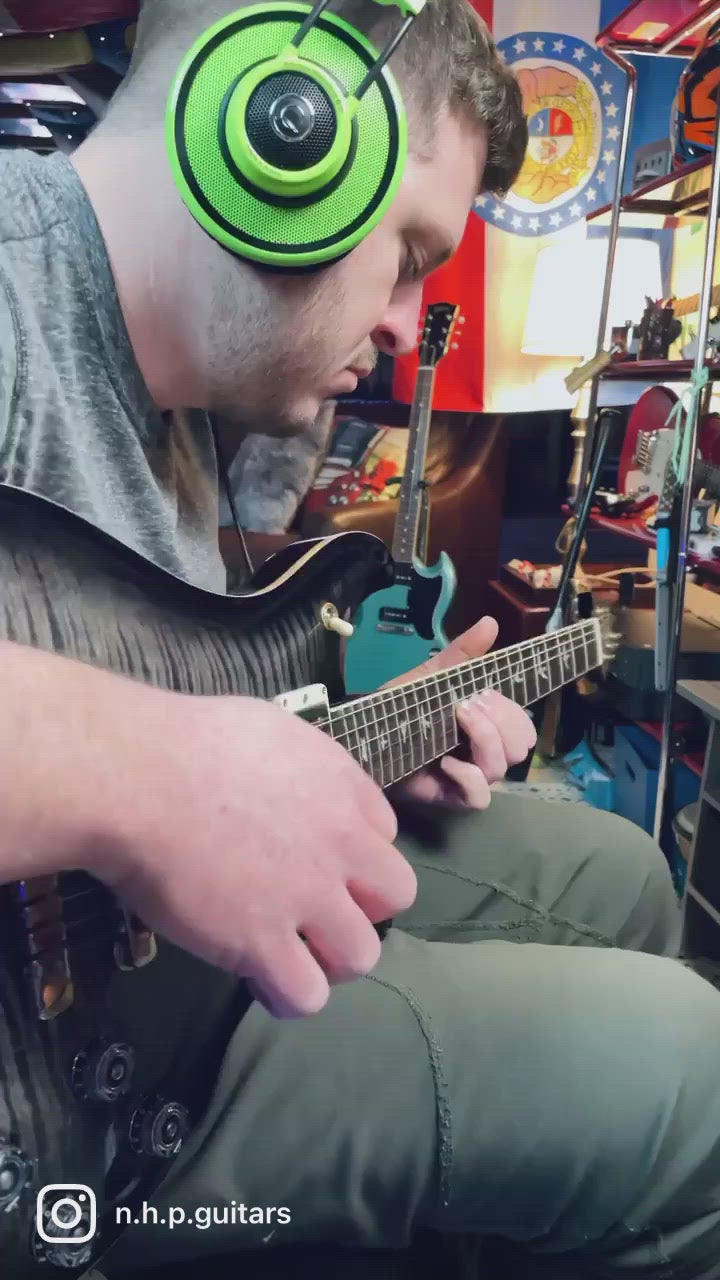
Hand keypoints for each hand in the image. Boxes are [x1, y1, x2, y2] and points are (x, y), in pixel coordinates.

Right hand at [87, 683, 416, 1018]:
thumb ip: (303, 769)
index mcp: (342, 790)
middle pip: (394, 896)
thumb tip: (296, 789)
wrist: (140, 778)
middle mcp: (339, 846)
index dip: (351, 854)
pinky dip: (286, 993)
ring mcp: (306, 898)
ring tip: (289, 950)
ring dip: (329, 958)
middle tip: (311, 908)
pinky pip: (306, 995)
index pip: (386, 836)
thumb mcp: (272, 731)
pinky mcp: (262, 943)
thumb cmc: (188, 742)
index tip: (315, 858)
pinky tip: (257, 975)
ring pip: (361, 955)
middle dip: (359, 906)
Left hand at [383, 617, 536, 808]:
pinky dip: (468, 778)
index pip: (522, 725)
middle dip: (499, 723)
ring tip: (456, 721)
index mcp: (486, 725)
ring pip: (502, 768)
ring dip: (484, 740)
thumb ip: (462, 653)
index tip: (481, 693)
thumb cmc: (401, 706)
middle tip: (465, 707)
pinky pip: (479, 797)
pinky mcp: (450, 797)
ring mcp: (469, 777)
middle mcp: (484, 753)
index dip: (510, 711)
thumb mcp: (432, 676)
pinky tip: (446, 763)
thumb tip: (491, 622)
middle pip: (519, 747)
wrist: (364, 732)